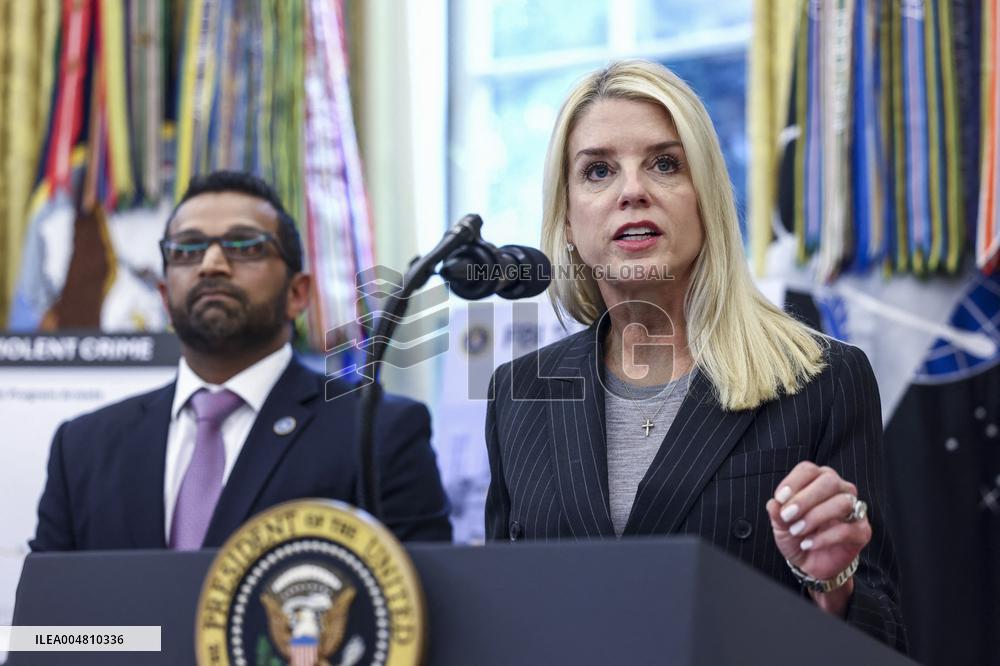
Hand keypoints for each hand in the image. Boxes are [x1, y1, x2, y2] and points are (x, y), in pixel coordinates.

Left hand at [766, 462, 870, 582]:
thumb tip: (773, 503)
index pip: (808, 470)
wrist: (810, 563)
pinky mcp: (862, 531)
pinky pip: (848, 529)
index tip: (780, 499)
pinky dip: (825, 537)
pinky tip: (808, 544)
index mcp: (817, 481)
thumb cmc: (797, 536)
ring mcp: (854, 510)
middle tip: (787, 515)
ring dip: (815, 516)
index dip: (793, 482)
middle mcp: (839, 490)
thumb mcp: (781, 526)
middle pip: (829, 481)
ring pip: (842, 502)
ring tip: (797, 531)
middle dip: (805, 499)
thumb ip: (777, 513)